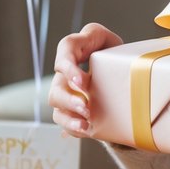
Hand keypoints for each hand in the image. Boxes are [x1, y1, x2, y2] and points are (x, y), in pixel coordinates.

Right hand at [49, 23, 121, 137]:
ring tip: (85, 125)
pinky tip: (87, 129)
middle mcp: (63, 72)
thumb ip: (106, 44)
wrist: (113, 63)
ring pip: (56, 107)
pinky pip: (64, 120)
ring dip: (69, 118)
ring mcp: (64, 90)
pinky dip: (73, 127)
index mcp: (71, 49)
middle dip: (69, 100)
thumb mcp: (108, 39)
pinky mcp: (69, 106)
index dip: (69, 71)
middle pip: (56, 89)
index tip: (83, 82)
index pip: (63, 57)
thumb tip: (112, 64)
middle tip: (86, 107)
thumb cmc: (109, 48)